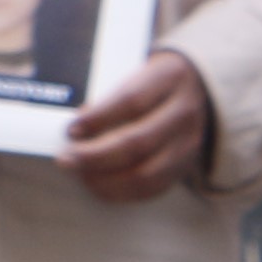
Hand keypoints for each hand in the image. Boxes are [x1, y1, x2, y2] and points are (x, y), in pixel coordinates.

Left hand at [57, 49, 216, 203]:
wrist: (195, 90)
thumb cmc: (152, 81)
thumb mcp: (136, 69)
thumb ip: (109, 92)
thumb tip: (74, 127)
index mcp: (170, 78)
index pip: (132, 101)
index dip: (99, 118)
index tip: (71, 129)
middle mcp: (184, 112)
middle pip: (138, 142)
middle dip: (95, 156)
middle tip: (66, 159)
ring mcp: (188, 143)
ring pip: (146, 173)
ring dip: (106, 180)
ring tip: (81, 175)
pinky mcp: (185, 166)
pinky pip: (152, 189)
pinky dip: (122, 192)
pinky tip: (99, 185)